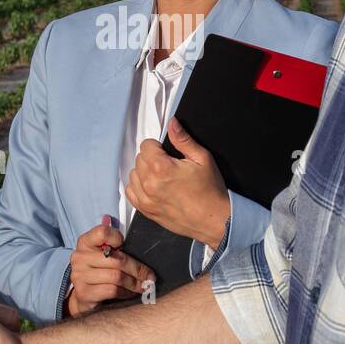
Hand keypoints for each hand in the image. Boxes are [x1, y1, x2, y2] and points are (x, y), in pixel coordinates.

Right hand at [66, 215, 156, 316]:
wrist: (84, 294)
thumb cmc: (99, 269)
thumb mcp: (103, 253)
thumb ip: (115, 243)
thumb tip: (137, 233)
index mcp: (85, 242)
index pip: (102, 232)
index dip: (117, 237)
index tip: (124, 244)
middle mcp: (80, 257)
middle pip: (117, 259)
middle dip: (138, 269)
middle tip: (151, 277)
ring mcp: (80, 276)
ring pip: (117, 277)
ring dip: (134, 283)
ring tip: (143, 286)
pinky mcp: (84, 293)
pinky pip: (112, 290)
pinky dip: (126, 292)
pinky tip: (130, 292)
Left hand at [125, 117, 229, 245]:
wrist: (213, 220)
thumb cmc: (210, 190)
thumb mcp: (202, 159)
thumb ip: (183, 140)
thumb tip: (172, 123)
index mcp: (161, 168)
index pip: (146, 145)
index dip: (158, 146)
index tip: (169, 153)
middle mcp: (149, 183)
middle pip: (139, 159)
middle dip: (152, 158)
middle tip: (169, 165)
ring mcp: (146, 199)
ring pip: (134, 174)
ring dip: (144, 172)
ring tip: (162, 176)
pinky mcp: (146, 211)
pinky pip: (131, 192)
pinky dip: (138, 187)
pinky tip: (152, 187)